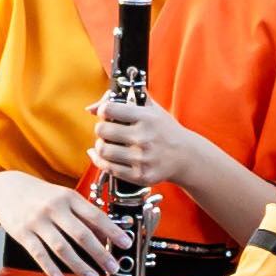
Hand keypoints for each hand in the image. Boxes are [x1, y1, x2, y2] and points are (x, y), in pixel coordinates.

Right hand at [0, 168, 125, 275]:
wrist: (6, 189)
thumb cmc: (43, 195)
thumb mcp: (66, 198)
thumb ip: (85, 215)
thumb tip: (108, 234)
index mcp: (70, 198)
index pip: (96, 216)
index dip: (112, 231)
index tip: (126, 244)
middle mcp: (55, 208)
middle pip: (81, 234)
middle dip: (100, 253)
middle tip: (113, 268)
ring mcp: (37, 221)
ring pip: (61, 247)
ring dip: (79, 265)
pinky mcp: (23, 233)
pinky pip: (39, 253)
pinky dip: (50, 268)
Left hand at [84, 78, 176, 202]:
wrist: (185, 156)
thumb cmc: (164, 129)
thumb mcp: (150, 108)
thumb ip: (122, 100)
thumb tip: (90, 109)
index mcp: (147, 118)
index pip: (108, 109)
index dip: (104, 110)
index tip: (108, 114)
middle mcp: (144, 138)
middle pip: (101, 130)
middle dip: (102, 129)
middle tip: (108, 130)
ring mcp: (141, 159)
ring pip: (102, 150)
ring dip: (101, 146)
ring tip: (108, 143)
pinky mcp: (139, 175)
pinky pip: (108, 168)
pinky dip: (100, 161)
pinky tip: (104, 156)